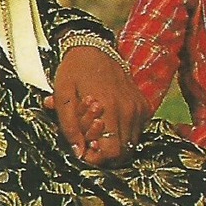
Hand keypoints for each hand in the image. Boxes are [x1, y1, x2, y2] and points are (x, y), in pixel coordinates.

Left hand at [44, 45, 147, 166]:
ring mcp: (139, 107)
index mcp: (110, 107)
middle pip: (124, 152)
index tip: (84, 151)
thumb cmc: (74, 71)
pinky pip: (137, 130)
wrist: (94, 47)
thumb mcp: (62, 96)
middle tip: (88, 141)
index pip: (112, 151)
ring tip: (97, 127)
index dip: (97, 158)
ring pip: (131, 143)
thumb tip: (78, 153)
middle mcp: (130, 109)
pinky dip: (123, 132)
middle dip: (104, 153)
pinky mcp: (144, 105)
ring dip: (114, 142)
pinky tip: (108, 120)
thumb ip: (69, 126)